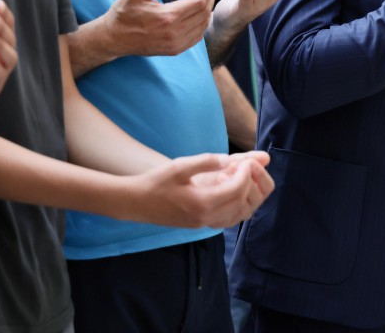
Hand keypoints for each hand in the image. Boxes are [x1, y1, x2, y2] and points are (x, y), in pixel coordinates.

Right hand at [103, 0, 214, 57]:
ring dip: (207, 11)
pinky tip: (199, 15)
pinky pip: (197, 37)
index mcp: (168, 16)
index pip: (199, 1)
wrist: (113, 38)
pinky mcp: (175, 50)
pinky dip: (202, 24)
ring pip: (203, 26)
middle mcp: (175, 32)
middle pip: (204, 13)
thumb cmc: (124, 12)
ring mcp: (176, 44)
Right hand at [132, 150, 273, 228]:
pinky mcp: (199, 225)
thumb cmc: (156, 182)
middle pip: (241, 202)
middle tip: (247, 168)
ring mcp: (203, 224)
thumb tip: (228, 159)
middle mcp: (206, 217)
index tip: (246, 161)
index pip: (237, 189)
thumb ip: (206, 162)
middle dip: (249, 184)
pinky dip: (236, 206)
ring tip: (240, 178)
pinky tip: (230, 191)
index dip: (246, 173)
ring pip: (238, 214)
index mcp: (202, 202)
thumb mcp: (180, 166)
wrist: (135, 203)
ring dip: (245, 196)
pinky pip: (227, 220)